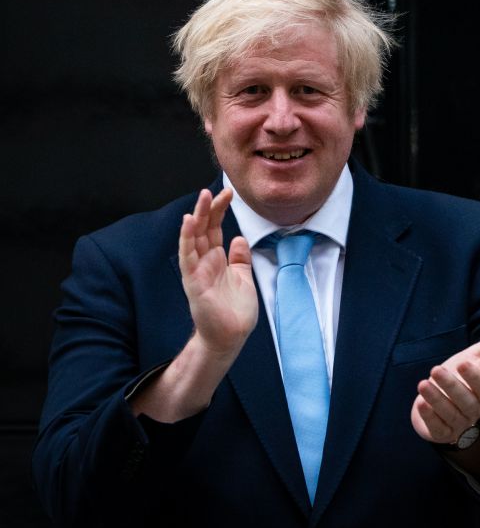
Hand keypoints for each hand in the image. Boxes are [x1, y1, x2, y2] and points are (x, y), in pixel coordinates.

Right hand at [179, 187, 257, 361]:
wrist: (230, 338)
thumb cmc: (235, 311)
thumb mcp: (244, 277)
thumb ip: (240, 258)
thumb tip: (239, 238)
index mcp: (217, 259)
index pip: (215, 228)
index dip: (220, 210)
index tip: (228, 193)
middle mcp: (205, 261)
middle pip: (204, 228)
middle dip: (208, 208)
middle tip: (214, 189)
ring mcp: (197, 270)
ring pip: (194, 238)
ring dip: (196, 217)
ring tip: (201, 198)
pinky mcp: (193, 282)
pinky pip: (188, 256)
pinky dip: (187, 238)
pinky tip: (189, 222)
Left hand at [411, 320, 479, 444]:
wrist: (442, 404)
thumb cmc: (461, 377)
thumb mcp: (477, 358)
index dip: (475, 377)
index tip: (464, 362)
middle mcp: (472, 410)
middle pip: (465, 401)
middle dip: (451, 386)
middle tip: (436, 369)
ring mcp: (457, 423)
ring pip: (449, 414)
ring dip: (436, 400)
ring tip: (423, 384)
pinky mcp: (440, 433)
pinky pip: (437, 428)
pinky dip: (429, 417)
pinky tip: (421, 404)